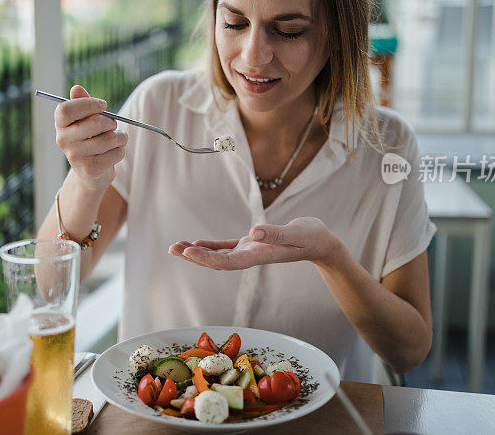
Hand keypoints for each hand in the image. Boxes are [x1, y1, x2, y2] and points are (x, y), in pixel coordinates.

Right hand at [54, 85, 127, 190]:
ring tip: (116, 139)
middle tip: (112, 124)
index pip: (66, 109)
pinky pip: (116, 153)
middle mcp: (63, 140)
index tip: (103, 105)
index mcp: (60, 124)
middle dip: (111, 122)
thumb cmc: (90, 139)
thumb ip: (83, 103)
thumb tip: (76, 88)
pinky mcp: (90, 170)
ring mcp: (75, 156)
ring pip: (109, 139)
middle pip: (95, 123)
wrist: (89, 172)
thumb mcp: (85, 120)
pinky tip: (113, 152)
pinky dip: (120, 150)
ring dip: (120, 137)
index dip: (88, 104)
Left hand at [168, 217, 346, 270]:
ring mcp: (250, 252)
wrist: (322, 242)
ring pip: (218, 256)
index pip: (227, 262)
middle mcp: (251, 257)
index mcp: (259, 256)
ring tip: (176, 247)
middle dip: (194, 256)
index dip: (206, 258)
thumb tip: (253, 233)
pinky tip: (196, 243)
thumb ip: (275, 234)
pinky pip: (226, 248)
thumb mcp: (295, 233)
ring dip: (197, 252)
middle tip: (173, 248)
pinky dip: (211, 247)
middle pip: (217, 261)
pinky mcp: (252, 245)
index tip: (188, 252)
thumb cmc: (311, 237)